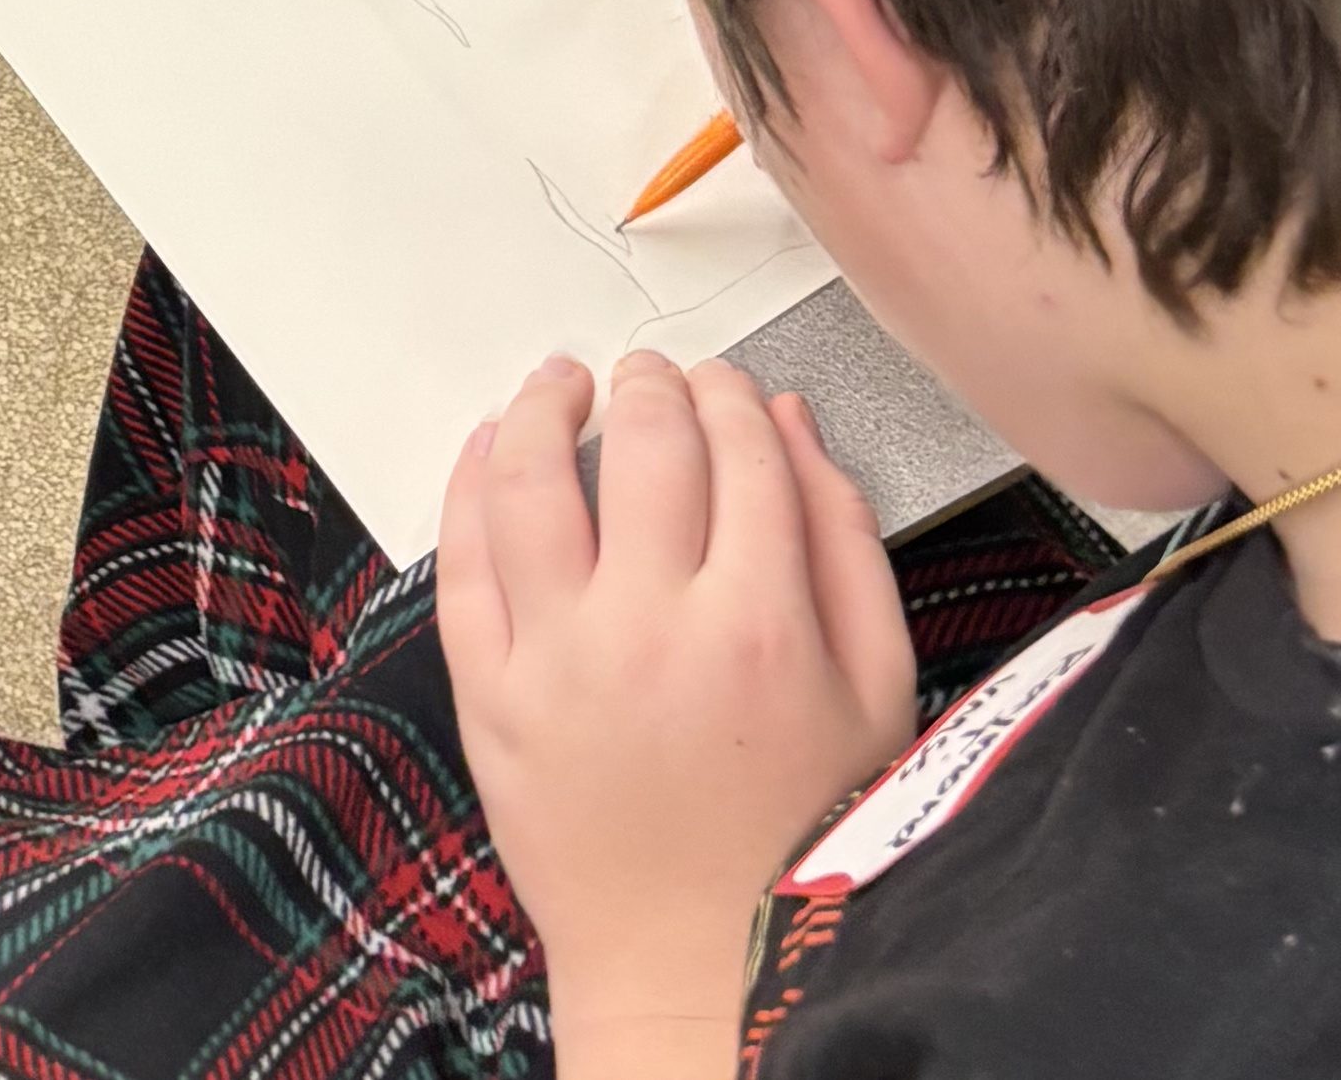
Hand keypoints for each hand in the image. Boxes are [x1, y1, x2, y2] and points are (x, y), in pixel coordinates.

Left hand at [439, 353, 912, 1071]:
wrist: (694, 968)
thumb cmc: (799, 837)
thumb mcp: (877, 699)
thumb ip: (846, 549)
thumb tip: (792, 427)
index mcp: (760, 625)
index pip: (743, 452)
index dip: (733, 398)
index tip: (727, 386)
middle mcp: (651, 627)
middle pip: (642, 445)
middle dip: (651, 385)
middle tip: (649, 371)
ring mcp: (559, 659)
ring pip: (529, 479)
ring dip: (543, 406)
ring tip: (561, 381)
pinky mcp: (491, 696)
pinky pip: (463, 561)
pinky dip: (469, 484)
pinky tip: (489, 448)